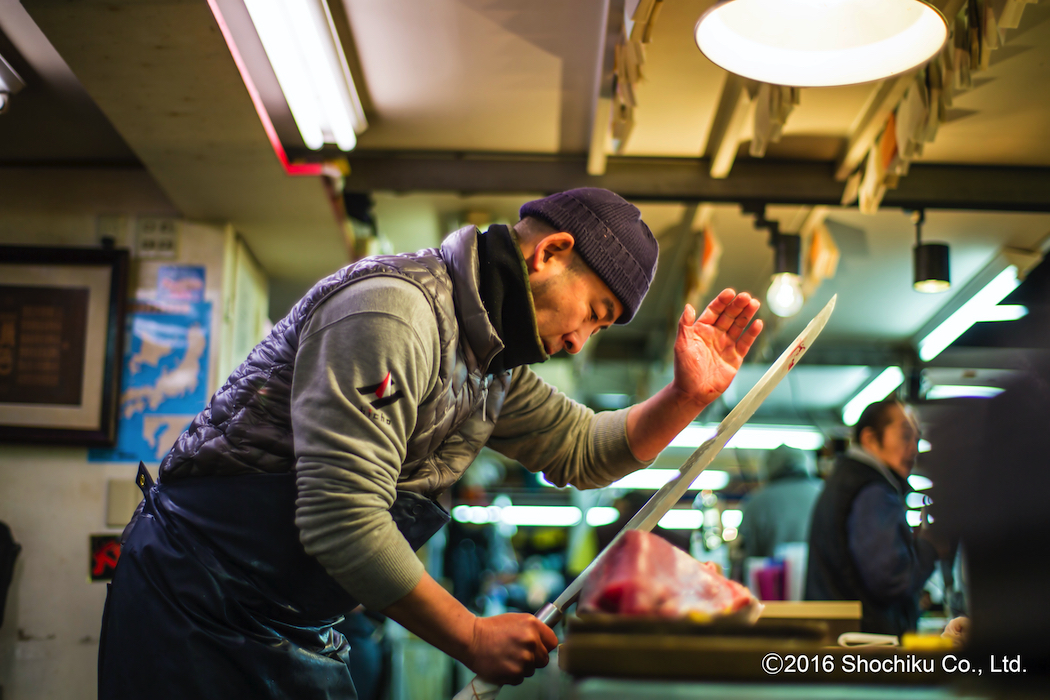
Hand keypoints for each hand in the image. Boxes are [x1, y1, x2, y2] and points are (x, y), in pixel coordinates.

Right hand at [465, 613, 558, 685]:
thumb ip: (533, 630)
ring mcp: (523, 659)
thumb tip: (545, 641)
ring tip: (507, 657)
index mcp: (532, 625)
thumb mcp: (516, 620)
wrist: (471, 639)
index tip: (538, 647)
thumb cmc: (491, 629)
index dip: (545, 645)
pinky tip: (503, 664)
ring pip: (532, 670)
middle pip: (544, 658)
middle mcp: (530, 641)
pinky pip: (520, 678)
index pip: (552, 641)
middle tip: (518, 653)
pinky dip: (512, 675)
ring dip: (522, 667)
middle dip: (534, 658)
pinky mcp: (515, 673)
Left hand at [673, 289, 762, 406]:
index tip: (730, 293)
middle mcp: (715, 335)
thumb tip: (688, 306)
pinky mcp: (735, 358)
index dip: (722, 301)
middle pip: (729, 316)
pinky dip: (752, 333)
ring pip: (739, 326)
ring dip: (746, 315)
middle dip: (737, 306)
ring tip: (754, 303)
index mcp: (701, 329)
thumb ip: (685, 325)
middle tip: (746, 296)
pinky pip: (745, 343)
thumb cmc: (684, 369)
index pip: (713, 311)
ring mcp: (726, 345)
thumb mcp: (682, 345)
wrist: (692, 393)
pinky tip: (758, 323)